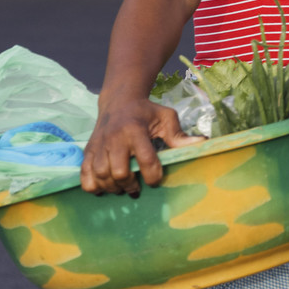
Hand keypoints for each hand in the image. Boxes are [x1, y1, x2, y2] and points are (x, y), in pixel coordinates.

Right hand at [81, 97, 201, 195]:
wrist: (119, 101)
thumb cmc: (146, 112)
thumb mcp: (166, 117)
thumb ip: (180, 135)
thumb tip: (203, 144)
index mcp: (135, 130)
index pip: (146, 160)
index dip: (153, 176)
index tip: (156, 180)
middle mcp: (115, 138)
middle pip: (120, 172)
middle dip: (130, 185)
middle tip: (137, 187)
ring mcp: (99, 145)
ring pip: (102, 176)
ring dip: (114, 188)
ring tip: (124, 187)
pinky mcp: (88, 151)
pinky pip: (85, 176)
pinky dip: (94, 186)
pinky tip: (105, 186)